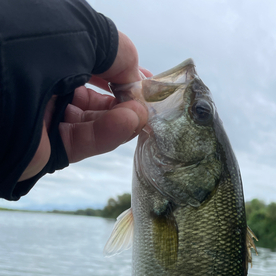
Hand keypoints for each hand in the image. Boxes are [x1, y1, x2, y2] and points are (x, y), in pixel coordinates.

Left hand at [19, 32, 150, 181]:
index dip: (120, 68)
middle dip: (124, 96)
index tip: (146, 79)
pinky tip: (128, 124)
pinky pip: (84, 139)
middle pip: (94, 92)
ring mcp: (45, 116)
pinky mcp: (48, 147)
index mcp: (47, 51)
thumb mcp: (83, 35)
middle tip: (147, 102)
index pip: (90, 59)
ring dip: (121, 116)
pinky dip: (109, 133)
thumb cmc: (34, 50)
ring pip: (93, 119)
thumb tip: (136, 76)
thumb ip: (117, 51)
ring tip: (140, 116)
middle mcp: (43, 81)